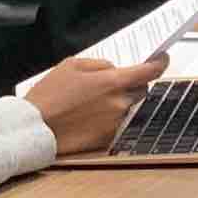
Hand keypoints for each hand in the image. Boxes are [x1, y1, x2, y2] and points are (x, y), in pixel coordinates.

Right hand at [28, 52, 162, 154]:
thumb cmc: (49, 94)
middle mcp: (119, 103)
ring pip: (130, 107)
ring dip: (120, 102)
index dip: (160, 63)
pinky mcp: (108, 138)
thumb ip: (100, 64)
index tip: (162, 59)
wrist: (35, 128)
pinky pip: (118, 123)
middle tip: (112, 84)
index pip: (149, 71)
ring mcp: (116, 122)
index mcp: (112, 82)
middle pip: (142, 90)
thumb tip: (115, 69)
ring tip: (94, 103)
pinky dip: (110, 118)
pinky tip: (90, 117)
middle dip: (133, 84)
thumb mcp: (71, 65)